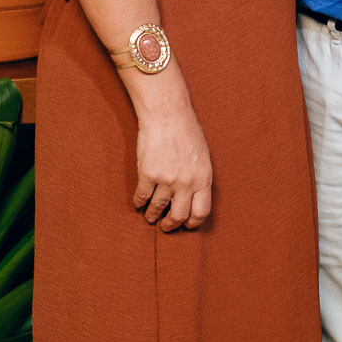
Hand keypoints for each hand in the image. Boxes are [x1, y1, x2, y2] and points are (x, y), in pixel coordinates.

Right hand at [133, 105, 212, 230]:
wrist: (167, 115)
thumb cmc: (187, 131)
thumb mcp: (203, 157)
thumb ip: (199, 178)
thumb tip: (194, 197)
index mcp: (203, 179)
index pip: (201, 212)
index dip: (192, 223)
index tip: (186, 225)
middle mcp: (186, 183)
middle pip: (179, 216)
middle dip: (171, 225)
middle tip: (166, 226)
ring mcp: (166, 180)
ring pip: (157, 208)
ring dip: (152, 216)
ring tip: (150, 218)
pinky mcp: (148, 174)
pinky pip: (142, 196)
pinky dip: (138, 203)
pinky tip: (138, 203)